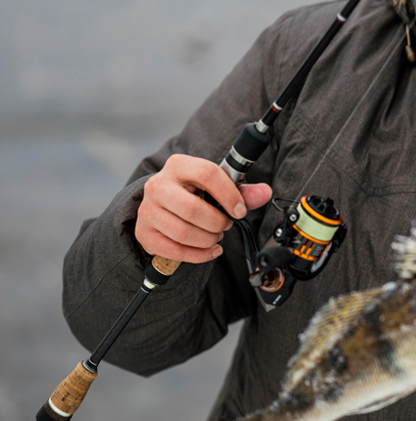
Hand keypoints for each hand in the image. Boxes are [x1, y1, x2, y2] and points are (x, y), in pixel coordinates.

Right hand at [135, 154, 271, 262]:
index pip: (207, 174)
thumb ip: (242, 191)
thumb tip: (265, 192)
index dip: (229, 195)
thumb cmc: (193, 193)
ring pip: (183, 232)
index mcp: (178, 165)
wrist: (163, 205)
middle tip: (225, 225)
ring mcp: (147, 210)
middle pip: (193, 209)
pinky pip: (174, 250)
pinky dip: (198, 255)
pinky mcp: (144, 233)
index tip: (240, 211)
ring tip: (215, 235)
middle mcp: (158, 185)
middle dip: (217, 223)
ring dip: (208, 239)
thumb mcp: (217, 186)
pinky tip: (209, 249)